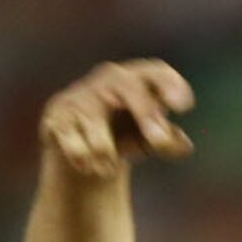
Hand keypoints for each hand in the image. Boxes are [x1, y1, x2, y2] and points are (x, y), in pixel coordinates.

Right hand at [39, 59, 194, 177]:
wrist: (81, 145)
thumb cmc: (125, 134)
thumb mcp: (148, 139)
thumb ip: (167, 141)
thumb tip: (183, 145)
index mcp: (137, 80)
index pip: (156, 73)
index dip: (170, 85)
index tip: (184, 107)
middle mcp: (108, 80)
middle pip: (127, 86)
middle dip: (145, 112)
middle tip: (159, 142)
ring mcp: (80, 95)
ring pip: (97, 121)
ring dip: (106, 154)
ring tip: (107, 169)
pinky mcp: (57, 115)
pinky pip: (74, 143)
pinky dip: (84, 160)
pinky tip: (85, 165)